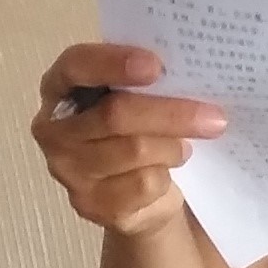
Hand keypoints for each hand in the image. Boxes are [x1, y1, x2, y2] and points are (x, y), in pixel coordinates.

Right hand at [30, 42, 223, 246]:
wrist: (139, 192)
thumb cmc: (138, 128)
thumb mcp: (138, 97)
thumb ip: (147, 81)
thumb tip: (191, 72)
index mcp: (60, 86)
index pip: (76, 65)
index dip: (112, 63)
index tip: (155, 66)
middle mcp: (54, 129)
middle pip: (115, 114)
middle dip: (170, 113)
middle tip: (214, 117)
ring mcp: (67, 170)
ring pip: (134, 150)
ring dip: (172, 147)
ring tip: (186, 146)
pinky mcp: (89, 204)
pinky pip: (141, 184)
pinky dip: (165, 177)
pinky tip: (167, 172)